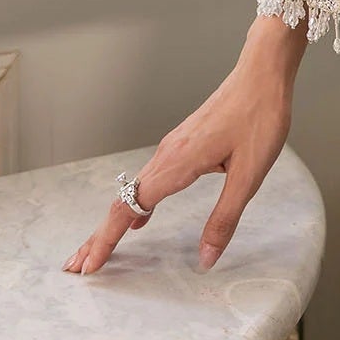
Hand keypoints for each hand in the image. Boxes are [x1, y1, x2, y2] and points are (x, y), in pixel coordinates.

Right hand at [60, 13, 308, 276]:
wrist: (262, 73)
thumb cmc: (260, 118)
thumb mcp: (249, 176)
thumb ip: (225, 218)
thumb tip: (206, 259)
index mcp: (176, 164)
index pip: (129, 208)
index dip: (107, 240)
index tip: (89, 267)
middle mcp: (165, 154)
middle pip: (121, 201)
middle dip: (98, 236)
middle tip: (77, 267)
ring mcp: (171, 147)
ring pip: (133, 189)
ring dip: (114, 221)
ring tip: (100, 249)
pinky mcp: (182, 143)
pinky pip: (149, 178)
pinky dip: (136, 202)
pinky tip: (141, 218)